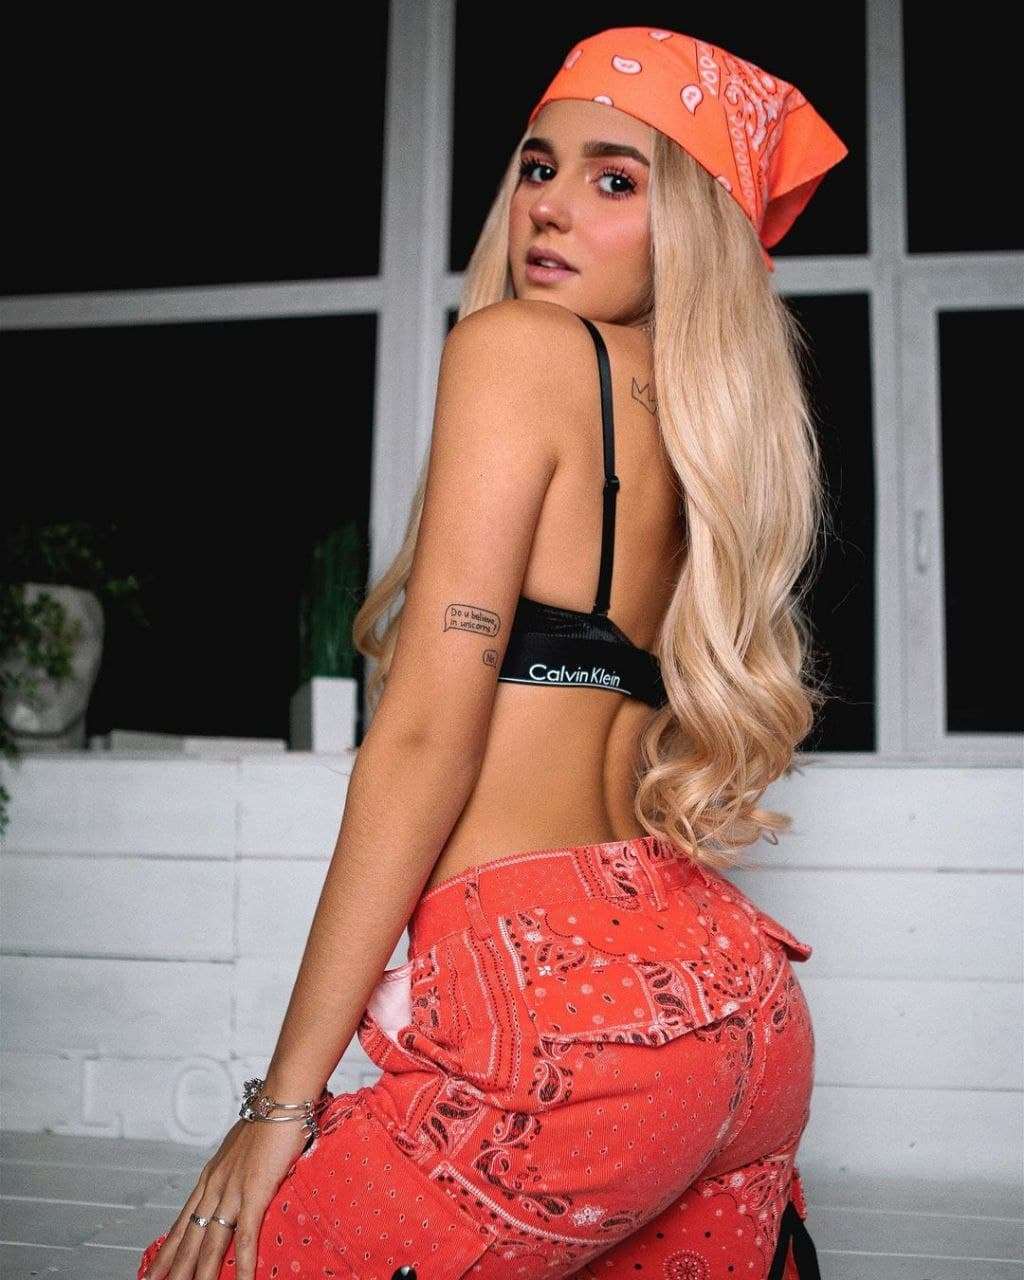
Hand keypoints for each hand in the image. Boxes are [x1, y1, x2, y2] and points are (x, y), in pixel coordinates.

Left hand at [139, 1114, 310, 1279]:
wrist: (281, 1099)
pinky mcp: (254, 1192)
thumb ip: (239, 1168)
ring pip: (210, 1243)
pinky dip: (242, 1264)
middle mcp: (215, 1186)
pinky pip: (245, 1236)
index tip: (152, 1272)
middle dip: (172, 1269)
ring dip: (200, 1274)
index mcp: (211, 1176)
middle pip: (188, 1238)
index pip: (182, 1221)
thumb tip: (245, 1179)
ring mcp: (232, 1190)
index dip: (167, 1250)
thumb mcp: (245, 1147)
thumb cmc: (269, 1117)